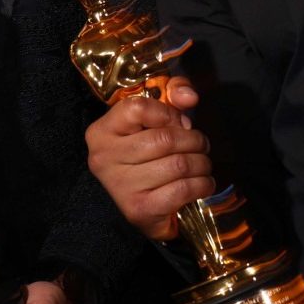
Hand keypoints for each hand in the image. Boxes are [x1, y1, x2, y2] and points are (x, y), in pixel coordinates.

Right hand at [84, 76, 212, 241]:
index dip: (169, 113)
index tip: (181, 124)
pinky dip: (202, 185)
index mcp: (101, 131)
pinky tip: (202, 183)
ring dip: (201, 163)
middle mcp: (103, 158)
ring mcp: (119, 186)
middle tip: (201, 145)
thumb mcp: (154, 118)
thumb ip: (172, 93)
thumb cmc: (148, 155)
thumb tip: (189, 97)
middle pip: (164, 139)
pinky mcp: (139, 209)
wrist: (142, 205)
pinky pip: (182, 190)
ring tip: (202, 164)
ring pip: (178, 165)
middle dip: (194, 141)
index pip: (137, 108)